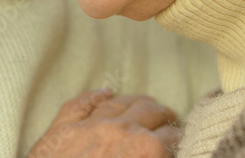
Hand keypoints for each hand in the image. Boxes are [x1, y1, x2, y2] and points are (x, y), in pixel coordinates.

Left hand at [27, 89, 180, 157]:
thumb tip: (165, 155)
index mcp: (145, 150)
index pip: (171, 137)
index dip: (180, 139)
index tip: (183, 141)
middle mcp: (120, 130)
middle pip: (149, 112)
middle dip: (163, 116)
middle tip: (170, 121)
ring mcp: (89, 125)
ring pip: (118, 102)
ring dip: (136, 102)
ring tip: (146, 103)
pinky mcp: (62, 129)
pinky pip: (81, 104)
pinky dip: (94, 96)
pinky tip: (104, 92)